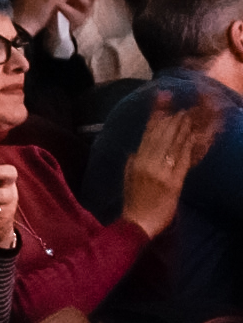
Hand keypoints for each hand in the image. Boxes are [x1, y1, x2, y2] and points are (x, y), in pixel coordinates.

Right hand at [119, 94, 217, 237]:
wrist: (138, 222)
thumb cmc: (133, 202)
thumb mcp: (128, 178)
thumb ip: (133, 162)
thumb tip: (137, 150)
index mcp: (137, 161)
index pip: (147, 134)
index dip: (155, 116)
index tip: (162, 100)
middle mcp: (148, 163)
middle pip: (162, 136)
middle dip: (173, 120)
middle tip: (183, 106)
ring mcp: (161, 172)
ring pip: (173, 145)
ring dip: (182, 130)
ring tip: (190, 116)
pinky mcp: (173, 182)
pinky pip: (182, 161)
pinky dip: (188, 148)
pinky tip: (194, 137)